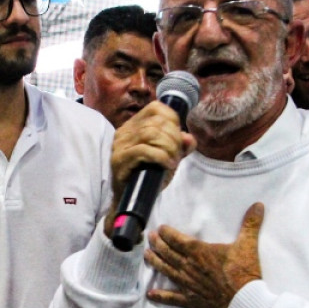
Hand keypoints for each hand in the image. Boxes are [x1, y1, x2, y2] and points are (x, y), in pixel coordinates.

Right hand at [105, 102, 195, 235]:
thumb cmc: (148, 175)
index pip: (155, 108)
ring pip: (149, 134)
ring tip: (173, 160)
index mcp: (135, 125)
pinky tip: (167, 165)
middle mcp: (125, 131)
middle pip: (156, 123)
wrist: (130, 199)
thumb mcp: (168, 157)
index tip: (179, 137)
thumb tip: (189, 138)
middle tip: (177, 153)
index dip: (172, 119)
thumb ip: (180, 146)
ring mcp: (120, 145)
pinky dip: (160, 156)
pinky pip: (143, 150)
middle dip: (173, 137)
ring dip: (168, 147)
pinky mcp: (119, 160)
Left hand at [145, 202, 263, 307]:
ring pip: (166, 271)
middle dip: (157, 244)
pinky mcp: (190, 300)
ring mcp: (187, 284)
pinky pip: (172, 298)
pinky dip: (160, 296)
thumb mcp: (248, 245)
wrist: (244, 303)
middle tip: (150, 237)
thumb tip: (258, 205)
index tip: (161, 228)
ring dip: (155, 262)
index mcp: (199, 252)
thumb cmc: (244, 274)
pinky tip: (150, 294)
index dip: (167, 233)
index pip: (177, 239)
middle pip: (168, 253)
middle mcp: (189, 267)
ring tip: (146, 255)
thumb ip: (251, 224)